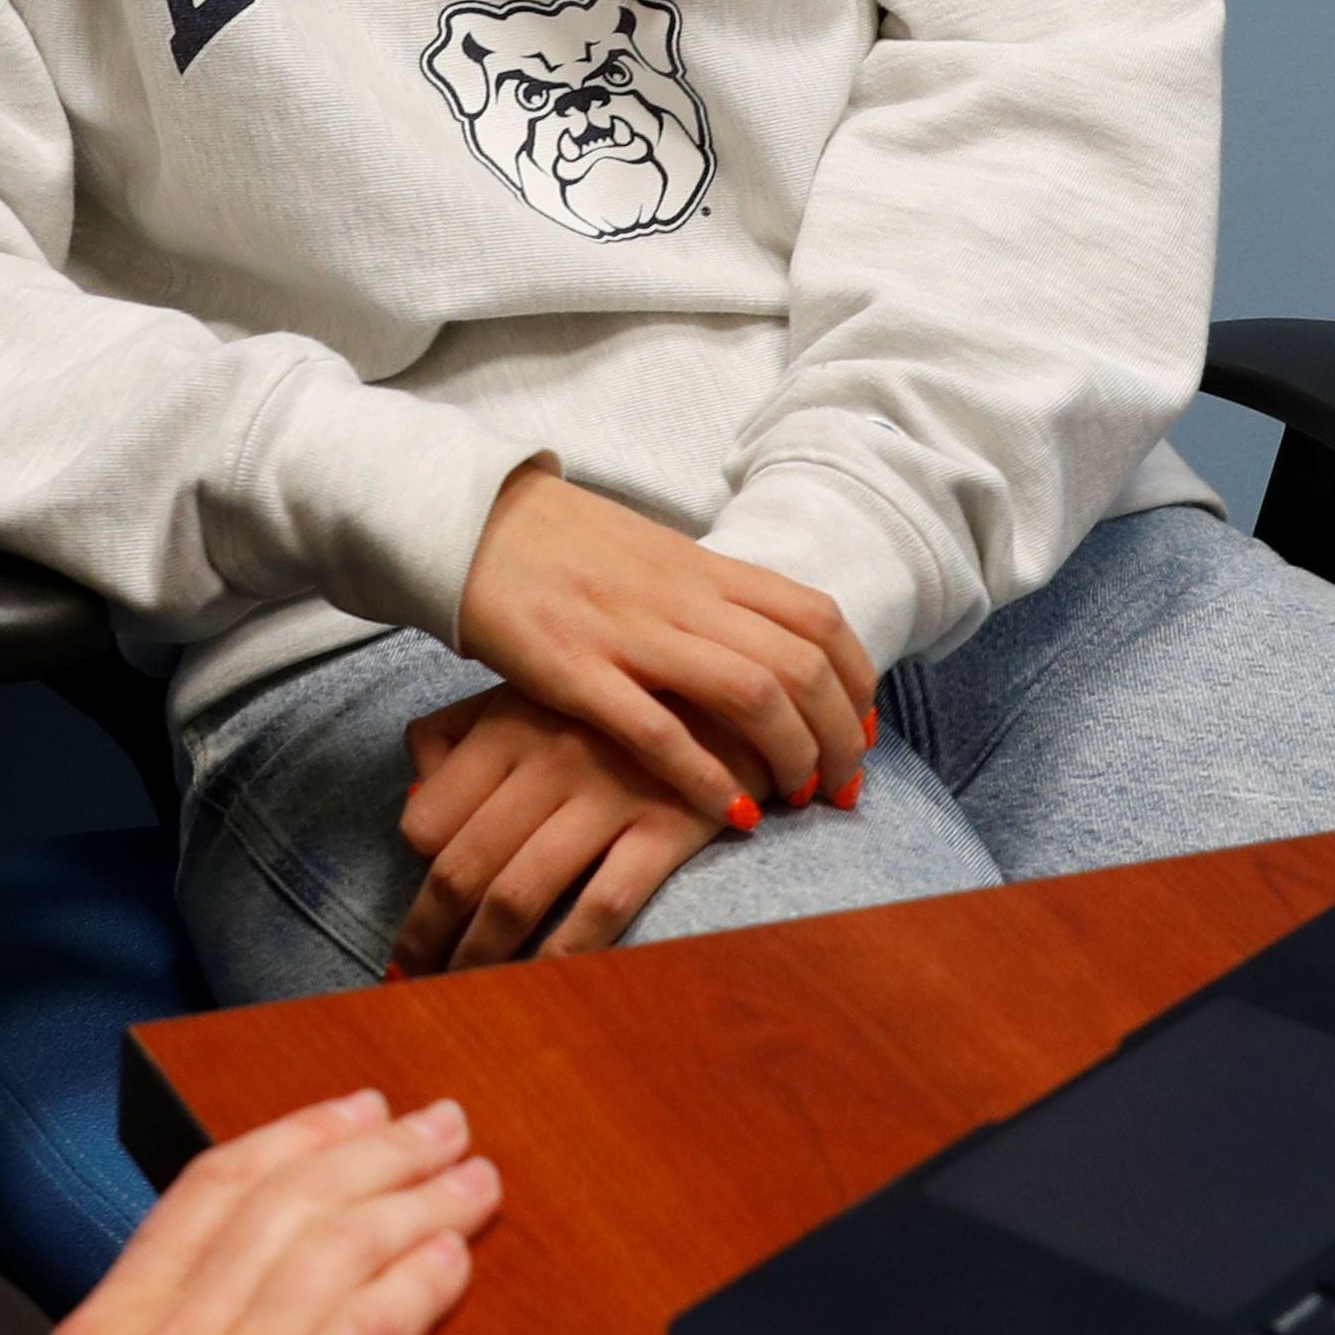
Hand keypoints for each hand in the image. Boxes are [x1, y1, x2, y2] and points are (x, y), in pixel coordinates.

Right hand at [0, 1090, 503, 1334]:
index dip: (293, 1137)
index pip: (209, 1192)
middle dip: (375, 1151)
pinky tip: (452, 1261)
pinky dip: (411, 1287)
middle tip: (439, 1121)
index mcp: (104, 1330)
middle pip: (286, 1205)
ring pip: (332, 1255)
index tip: (350, 1112)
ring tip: (471, 1177)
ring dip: (415, 1204)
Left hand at [394, 690, 718, 970]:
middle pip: (463, 869)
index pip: (428, 820)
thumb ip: (458, 735)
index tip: (414, 913)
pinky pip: (602, 905)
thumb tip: (414, 803)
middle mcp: (547, 761)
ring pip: (518, 895)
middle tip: (414, 977)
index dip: (413, 876)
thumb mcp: (530, 692)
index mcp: (506, 727)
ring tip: (463, 993)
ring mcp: (607, 795)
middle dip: (429, 936)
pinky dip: (563, 953)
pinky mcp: (665, 827)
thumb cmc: (615, 698)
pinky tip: (540, 983)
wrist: (733, 683)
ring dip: (481, 957)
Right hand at [452, 463, 876, 819]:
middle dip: (838, 736)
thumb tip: (773, 648)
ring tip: (796, 799)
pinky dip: (705, 776)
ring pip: (751, 693)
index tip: (862, 730)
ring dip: (790, 756)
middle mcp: (683, 598)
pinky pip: (657, 730)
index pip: (818, 618)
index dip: (856, 681)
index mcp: (708, 568)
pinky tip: (729, 812)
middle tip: (839, 786)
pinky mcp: (574, 670)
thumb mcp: (658, 559)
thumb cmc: (569, 549)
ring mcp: (631, 633)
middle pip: (801, 665)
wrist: (473, 522)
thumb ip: (714, 599)